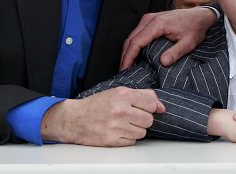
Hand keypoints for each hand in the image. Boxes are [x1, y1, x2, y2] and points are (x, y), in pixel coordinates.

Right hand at [40, 86, 163, 146]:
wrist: (74, 119)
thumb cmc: (97, 105)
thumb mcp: (118, 92)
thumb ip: (142, 95)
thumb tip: (161, 105)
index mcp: (123, 95)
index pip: (152, 104)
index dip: (150, 108)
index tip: (145, 109)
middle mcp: (120, 110)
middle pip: (149, 120)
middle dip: (142, 119)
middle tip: (131, 117)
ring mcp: (116, 126)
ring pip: (142, 132)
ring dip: (136, 130)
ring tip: (124, 124)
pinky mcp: (112, 140)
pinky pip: (132, 142)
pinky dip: (128, 138)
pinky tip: (118, 132)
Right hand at [120, 7, 215, 69]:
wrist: (199, 16)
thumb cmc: (195, 28)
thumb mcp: (188, 43)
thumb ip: (175, 52)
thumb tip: (162, 63)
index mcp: (158, 24)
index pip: (136, 42)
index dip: (128, 57)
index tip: (125, 69)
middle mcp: (150, 19)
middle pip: (130, 39)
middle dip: (125, 56)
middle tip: (123, 72)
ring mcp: (148, 18)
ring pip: (132, 36)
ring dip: (128, 51)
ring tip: (127, 66)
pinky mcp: (149, 20)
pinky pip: (137, 34)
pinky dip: (133, 45)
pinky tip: (134, 56)